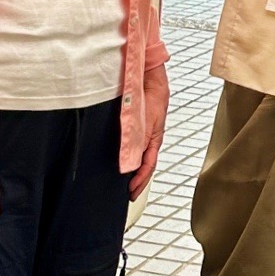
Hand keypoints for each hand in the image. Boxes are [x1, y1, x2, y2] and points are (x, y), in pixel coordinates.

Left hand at [129, 64, 168, 199]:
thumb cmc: (153, 100)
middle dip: (137, 181)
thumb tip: (130, 166)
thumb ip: (137, 146)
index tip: (131, 192)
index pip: (147, 167)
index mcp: (153, 142)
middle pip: (143, 166)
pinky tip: (121, 161)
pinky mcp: (135, 128)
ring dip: (133, 171)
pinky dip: (128, 158)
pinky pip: (132, 147)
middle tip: (129, 194)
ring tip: (125, 182)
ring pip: (137, 157)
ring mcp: (142, 135)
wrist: (149, 81)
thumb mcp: (146, 127)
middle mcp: (147, 140)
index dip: (140, 181)